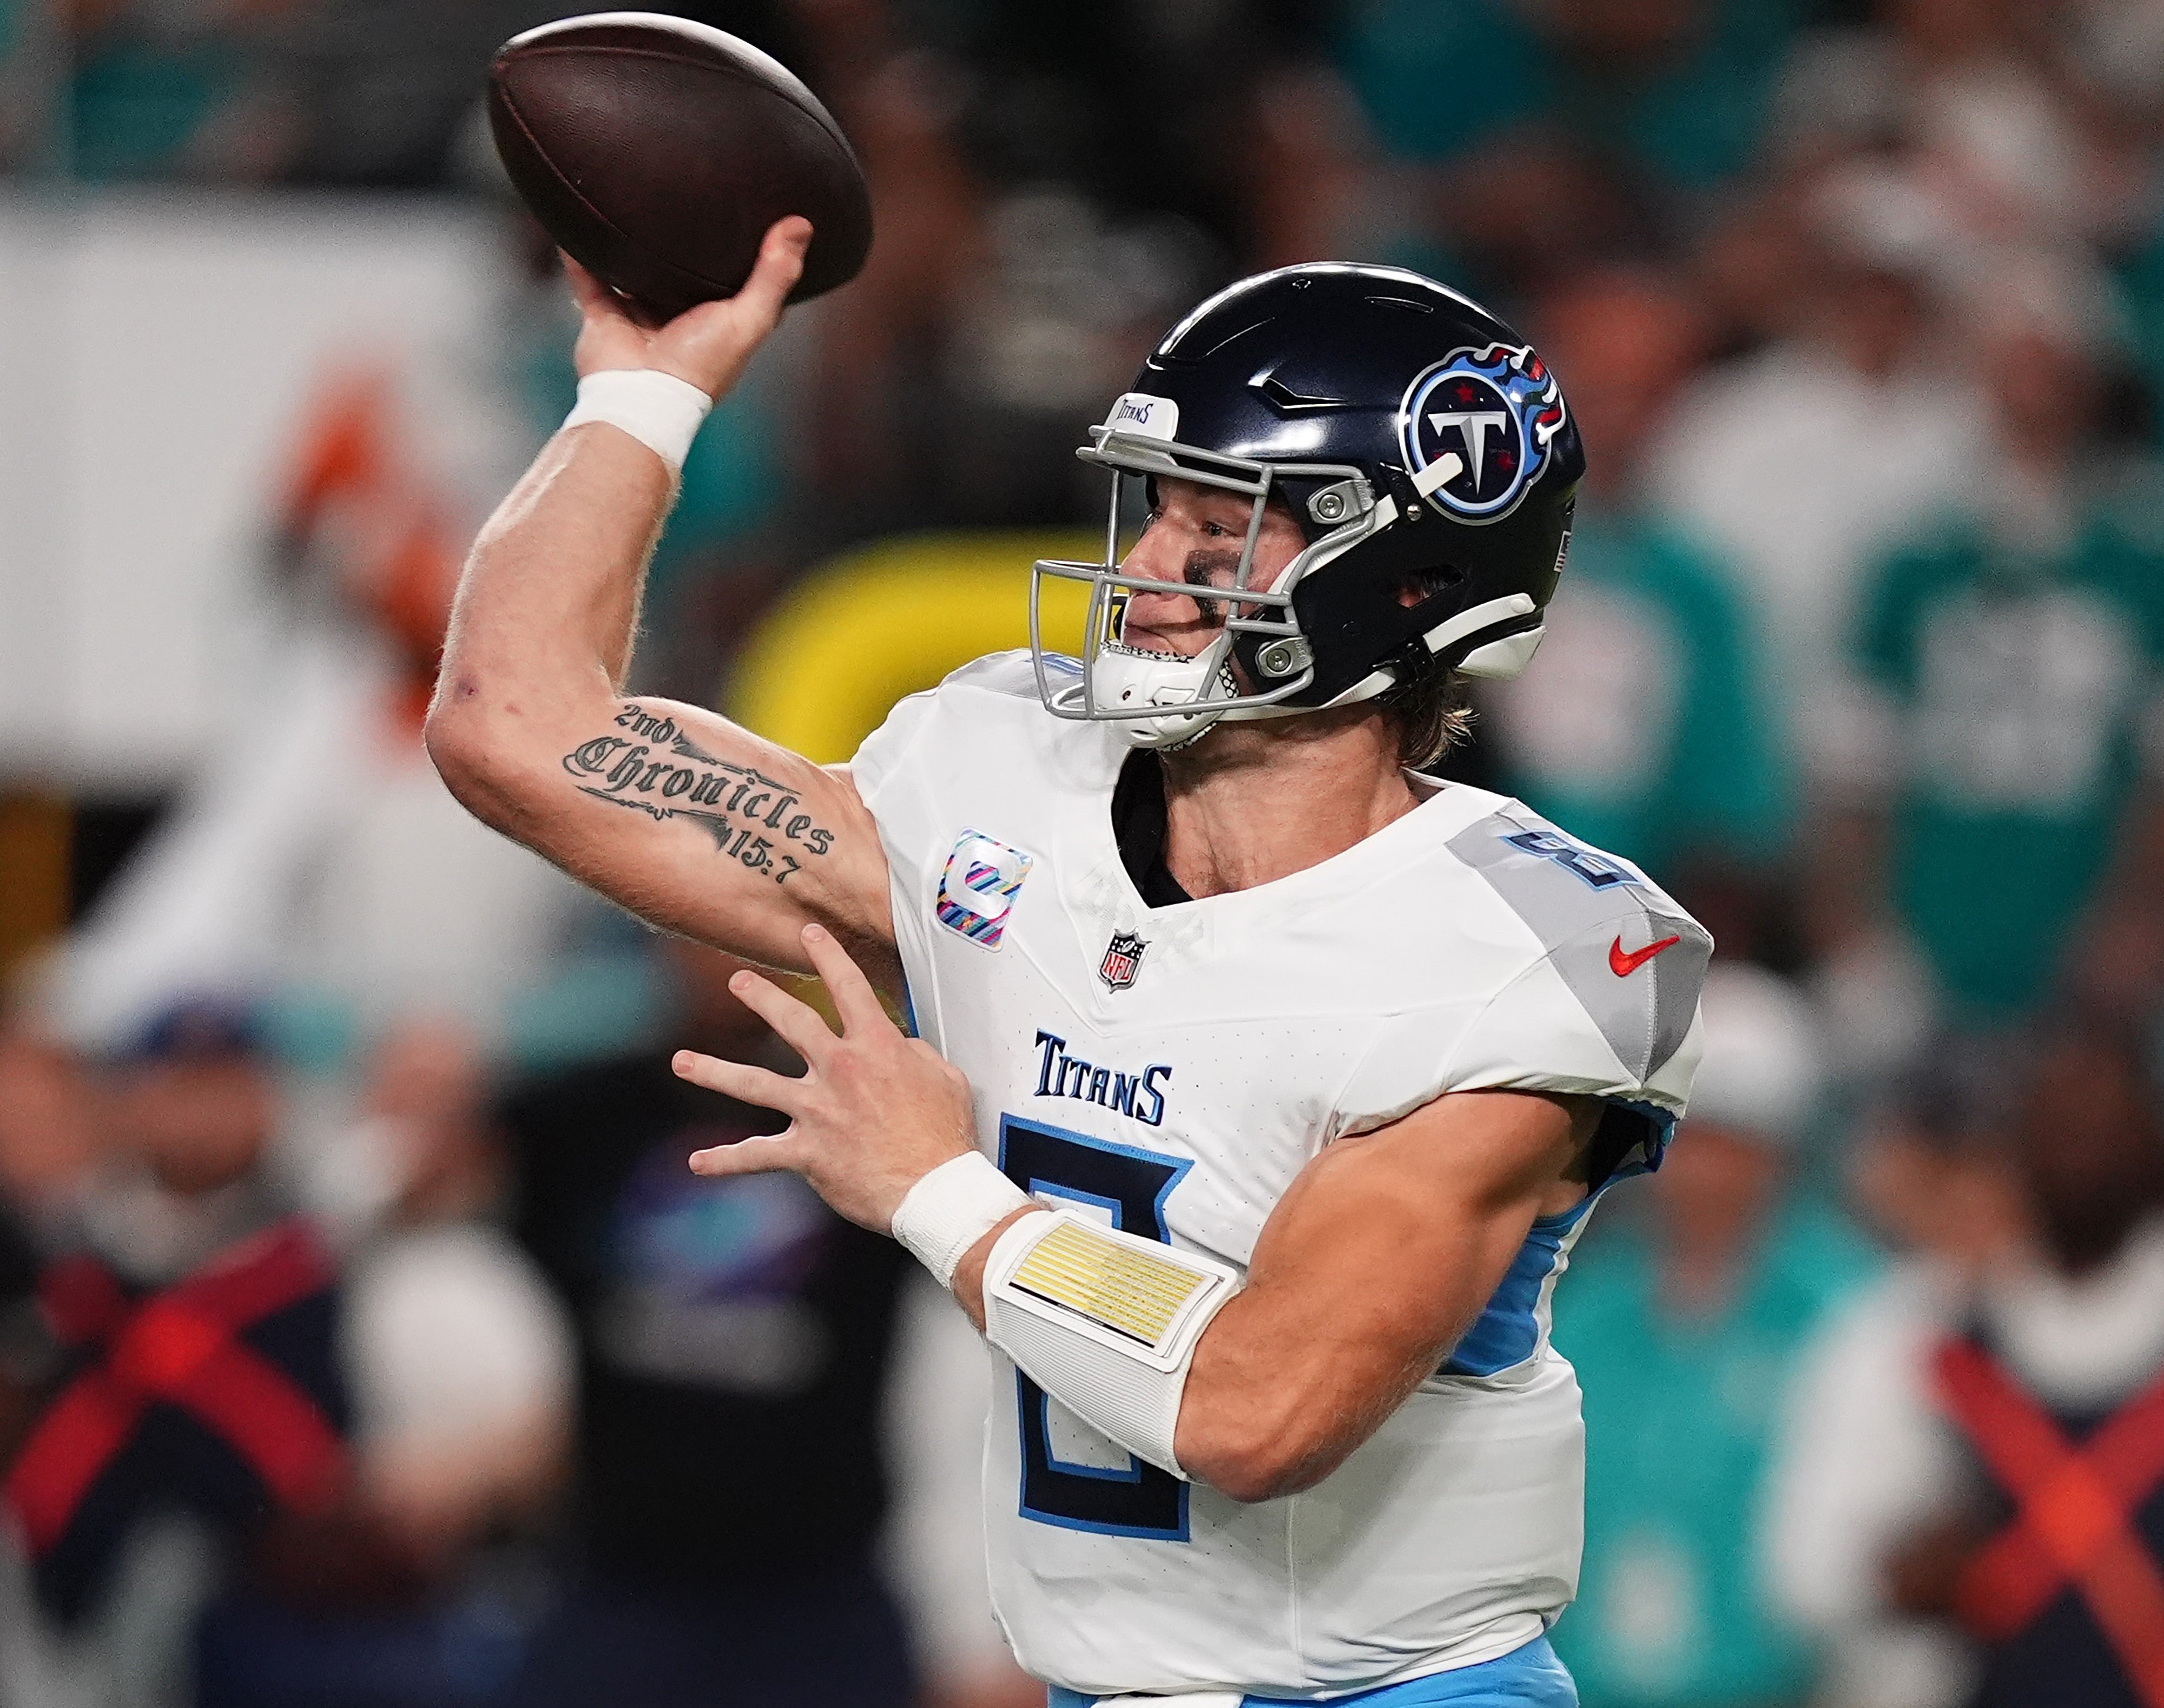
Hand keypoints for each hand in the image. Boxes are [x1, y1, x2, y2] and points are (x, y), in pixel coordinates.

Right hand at [565, 215, 811, 401]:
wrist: (641, 396)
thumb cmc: (701, 364)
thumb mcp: (750, 318)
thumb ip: (775, 274)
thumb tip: (802, 225)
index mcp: (719, 319)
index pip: (739, 281)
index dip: (749, 252)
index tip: (756, 214)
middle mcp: (680, 315)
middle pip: (682, 270)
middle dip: (682, 239)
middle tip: (684, 190)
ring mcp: (641, 315)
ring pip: (634, 269)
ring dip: (630, 241)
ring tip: (629, 196)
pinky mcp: (604, 316)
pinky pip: (587, 277)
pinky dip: (578, 253)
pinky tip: (574, 218)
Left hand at [673, 923, 976, 1229]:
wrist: (936, 1189)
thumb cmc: (947, 1135)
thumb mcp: (947, 1079)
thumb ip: (917, 1054)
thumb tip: (900, 1046)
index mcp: (877, 1048)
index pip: (849, 988)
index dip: (828, 956)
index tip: (809, 933)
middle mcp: (840, 1071)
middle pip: (793, 1023)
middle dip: (762, 997)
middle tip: (738, 980)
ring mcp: (818, 1111)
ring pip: (755, 1084)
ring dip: (714, 1070)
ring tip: (682, 1061)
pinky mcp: (806, 1153)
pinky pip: (757, 1155)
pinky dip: (725, 1161)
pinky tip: (697, 1162)